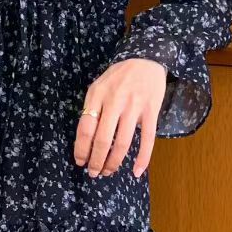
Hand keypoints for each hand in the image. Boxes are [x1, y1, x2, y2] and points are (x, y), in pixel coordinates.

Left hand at [73, 56, 166, 178]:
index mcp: (97, 95)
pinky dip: (142, 158)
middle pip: (102, 139)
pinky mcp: (151, 111)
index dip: (81, 149)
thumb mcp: (99, 86)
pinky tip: (137, 172)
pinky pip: (147, 139)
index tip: (80, 162)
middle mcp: (114, 101)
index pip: (85, 128)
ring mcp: (134, 106)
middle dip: (96, 161)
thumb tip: (86, 141)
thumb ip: (92, 109)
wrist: (146, 59)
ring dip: (114, 162)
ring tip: (108, 172)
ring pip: (122, 143)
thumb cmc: (119, 77)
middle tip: (94, 173)